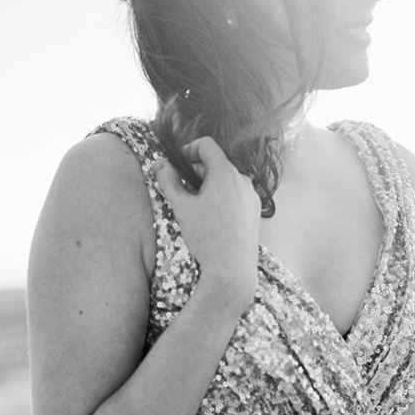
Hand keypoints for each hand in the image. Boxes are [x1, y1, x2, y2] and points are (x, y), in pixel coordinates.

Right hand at [152, 137, 259, 317]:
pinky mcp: (255, 212)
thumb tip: (159, 164)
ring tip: (194, 205)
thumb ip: (168, 181)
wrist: (232, 269)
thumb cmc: (206, 237)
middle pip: (217, 163)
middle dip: (196, 170)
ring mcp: (252, 197)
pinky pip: (236, 195)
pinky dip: (221, 197)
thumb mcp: (181, 206)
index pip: (207, 145)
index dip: (188, 149)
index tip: (176, 164)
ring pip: (227, 180)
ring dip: (208, 185)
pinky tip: (211, 217)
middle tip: (180, 188)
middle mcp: (244, 181)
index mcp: (226, 173)